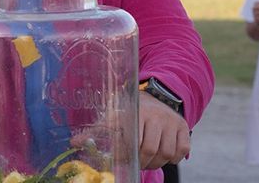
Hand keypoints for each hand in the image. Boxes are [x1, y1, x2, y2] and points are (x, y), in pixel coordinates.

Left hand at [69, 91, 189, 167]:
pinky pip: (182, 150)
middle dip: (143, 162)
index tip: (126, 159)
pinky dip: (174, 158)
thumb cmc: (130, 111)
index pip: (136, 142)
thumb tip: (74, 143)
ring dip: (157, 162)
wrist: (155, 96)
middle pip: (152, 149)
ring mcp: (171, 121)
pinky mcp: (183, 127)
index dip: (130, 156)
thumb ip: (95, 131)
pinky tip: (164, 154)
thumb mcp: (113, 117)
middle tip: (137, 163)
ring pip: (168, 152)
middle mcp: (156, 114)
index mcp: (138, 111)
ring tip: (149, 160)